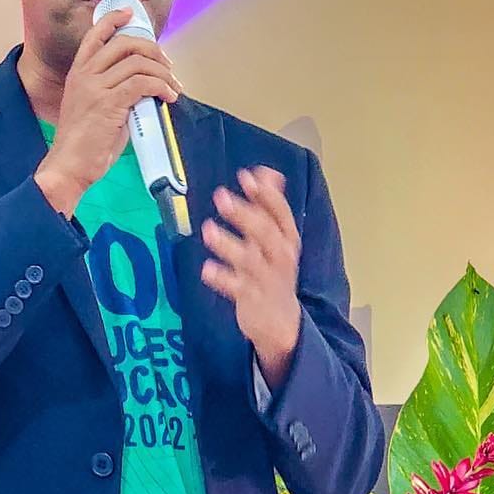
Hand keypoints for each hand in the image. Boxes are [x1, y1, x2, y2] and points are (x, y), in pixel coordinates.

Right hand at [34, 7, 181, 214]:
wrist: (69, 166)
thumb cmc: (84, 143)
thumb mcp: (93, 107)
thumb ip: (113, 90)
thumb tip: (143, 85)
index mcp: (78, 73)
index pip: (95, 35)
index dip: (114, 19)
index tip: (130, 14)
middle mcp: (85, 75)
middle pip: (125, 43)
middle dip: (153, 50)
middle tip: (167, 66)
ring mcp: (96, 88)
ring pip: (139, 63)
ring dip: (163, 73)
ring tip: (173, 87)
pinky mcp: (109, 104)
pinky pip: (143, 84)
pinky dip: (162, 87)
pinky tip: (168, 97)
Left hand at [201, 166, 300, 385]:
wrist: (281, 322)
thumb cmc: (275, 272)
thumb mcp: (279, 238)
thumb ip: (270, 205)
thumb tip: (267, 172)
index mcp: (286, 238)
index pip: (280, 213)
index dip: (265, 195)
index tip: (247, 177)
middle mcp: (279, 255)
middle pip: (264, 232)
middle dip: (243, 213)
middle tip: (220, 197)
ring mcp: (266, 278)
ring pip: (249, 259)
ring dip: (228, 244)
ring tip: (208, 230)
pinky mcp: (251, 298)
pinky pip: (236, 287)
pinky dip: (222, 279)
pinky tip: (206, 270)